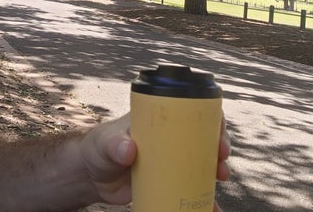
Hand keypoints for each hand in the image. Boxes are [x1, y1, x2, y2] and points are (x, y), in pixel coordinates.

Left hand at [80, 113, 231, 206]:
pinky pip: (191, 187)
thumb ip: (113, 145)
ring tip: (221, 179)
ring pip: (202, 161)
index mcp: (159, 119)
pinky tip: (212, 207)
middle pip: (203, 136)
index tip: (218, 134)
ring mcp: (170, 159)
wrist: (90, 177)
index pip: (192, 110)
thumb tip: (129, 149)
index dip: (211, 119)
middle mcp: (170, 137)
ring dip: (216, 170)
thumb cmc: (98, 149)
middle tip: (221, 160)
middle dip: (219, 146)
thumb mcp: (104, 143)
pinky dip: (203, 197)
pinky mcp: (167, 181)